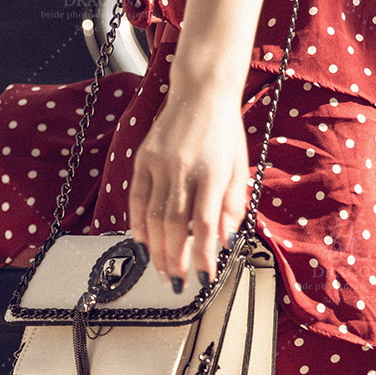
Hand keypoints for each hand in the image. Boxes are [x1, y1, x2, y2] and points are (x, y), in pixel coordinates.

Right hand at [127, 88, 249, 283]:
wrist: (201, 92)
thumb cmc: (224, 132)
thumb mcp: (238, 168)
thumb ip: (232, 205)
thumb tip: (223, 240)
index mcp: (213, 173)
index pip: (206, 223)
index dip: (203, 254)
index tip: (204, 277)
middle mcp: (184, 169)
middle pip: (176, 225)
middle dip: (175, 260)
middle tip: (177, 283)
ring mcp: (160, 163)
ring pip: (154, 217)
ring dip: (157, 249)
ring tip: (161, 271)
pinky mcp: (143, 158)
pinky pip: (137, 198)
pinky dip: (137, 224)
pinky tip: (141, 243)